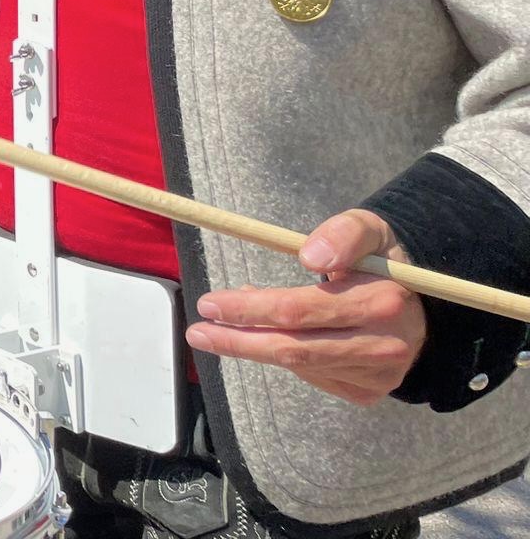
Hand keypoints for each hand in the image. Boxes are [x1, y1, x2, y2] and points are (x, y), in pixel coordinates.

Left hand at [184, 209, 425, 405]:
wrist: (424, 305)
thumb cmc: (380, 259)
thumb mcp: (368, 229)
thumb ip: (342, 234)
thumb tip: (309, 256)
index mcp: (380, 303)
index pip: (299, 312)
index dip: (249, 310)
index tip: (209, 303)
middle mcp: (382, 346)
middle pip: (294, 349)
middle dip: (238, 341)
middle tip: (197, 331)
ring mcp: (377, 375)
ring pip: (300, 365)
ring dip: (254, 347)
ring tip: (225, 325)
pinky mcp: (368, 392)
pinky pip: (313, 375)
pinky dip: (284, 355)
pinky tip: (272, 335)